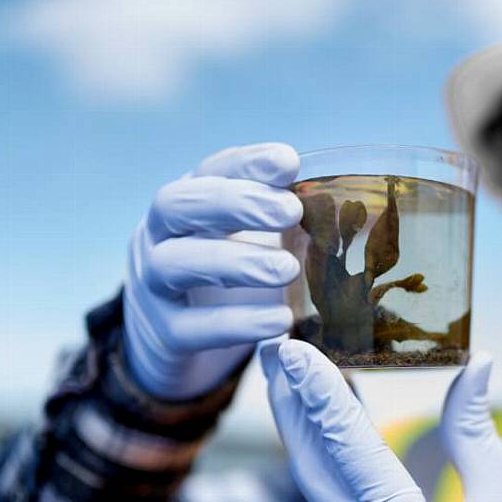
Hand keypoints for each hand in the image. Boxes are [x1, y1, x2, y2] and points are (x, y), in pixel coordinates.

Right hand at [123, 143, 303, 398]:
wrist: (177, 339)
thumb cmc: (228, 276)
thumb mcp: (251, 239)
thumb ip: (283, 221)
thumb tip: (349, 208)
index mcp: (187, 203)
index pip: (209, 170)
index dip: (247, 164)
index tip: (289, 163)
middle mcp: (158, 235)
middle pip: (175, 204)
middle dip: (234, 203)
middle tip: (291, 211)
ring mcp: (152, 285)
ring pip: (175, 264)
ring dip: (234, 262)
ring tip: (287, 269)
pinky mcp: (164, 334)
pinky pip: (192, 328)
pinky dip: (237, 323)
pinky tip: (279, 321)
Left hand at [261, 339, 501, 501]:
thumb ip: (477, 433)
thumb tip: (474, 361)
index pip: (355, 459)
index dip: (324, 398)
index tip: (295, 352)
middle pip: (314, 471)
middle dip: (292, 404)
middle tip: (275, 346)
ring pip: (317, 486)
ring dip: (301, 425)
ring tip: (290, 369)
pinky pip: (332, 499)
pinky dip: (324, 451)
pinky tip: (325, 414)